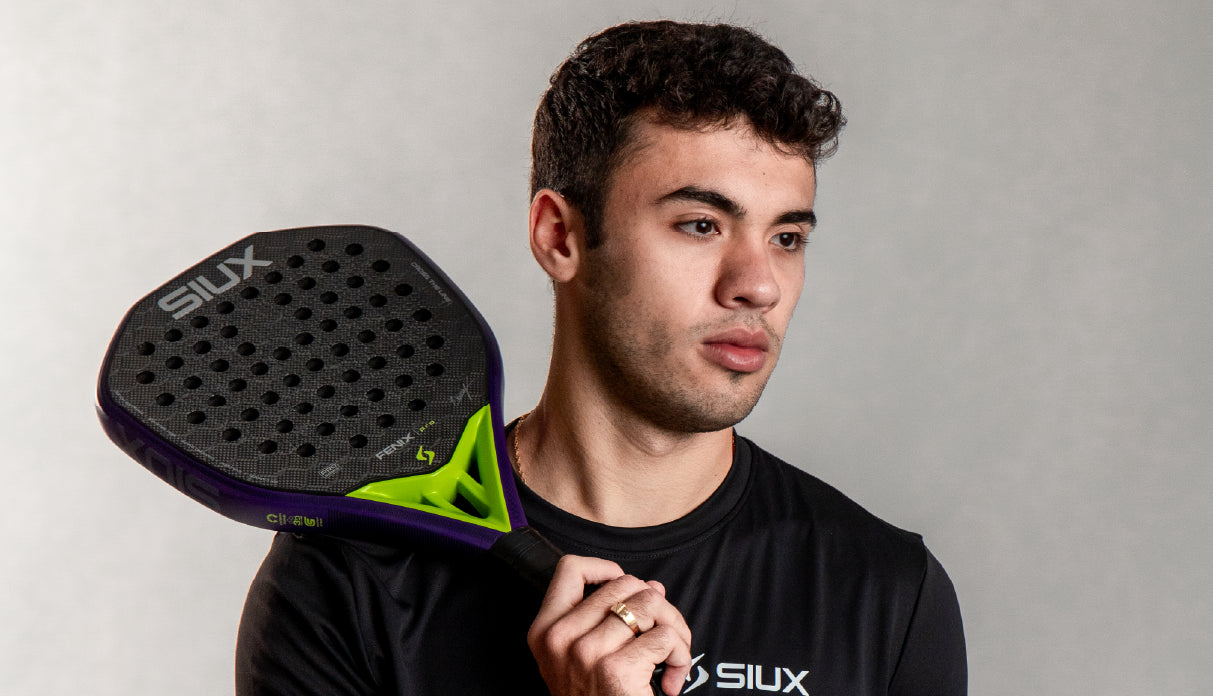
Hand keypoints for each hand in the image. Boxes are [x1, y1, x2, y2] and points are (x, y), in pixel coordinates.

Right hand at [528, 555, 692, 695]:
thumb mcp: (587, 660)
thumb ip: (613, 618)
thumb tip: (654, 587)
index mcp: (544, 631)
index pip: (569, 569)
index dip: (606, 569)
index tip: (627, 591)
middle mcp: (559, 638)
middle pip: (625, 583)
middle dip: (658, 605)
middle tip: (664, 636)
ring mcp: (584, 653)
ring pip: (651, 604)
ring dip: (675, 631)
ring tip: (672, 658)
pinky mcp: (615, 669)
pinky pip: (666, 638)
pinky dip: (681, 658)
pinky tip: (671, 682)